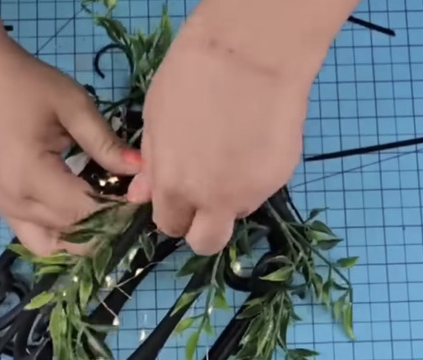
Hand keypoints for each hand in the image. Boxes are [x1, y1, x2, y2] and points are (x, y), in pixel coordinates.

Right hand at [0, 39, 141, 255]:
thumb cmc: (26, 84)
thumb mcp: (74, 106)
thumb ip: (106, 143)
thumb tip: (141, 170)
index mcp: (32, 176)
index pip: (87, 212)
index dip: (119, 209)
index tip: (142, 195)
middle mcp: (16, 202)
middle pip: (74, 233)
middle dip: (108, 223)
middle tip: (131, 200)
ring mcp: (7, 209)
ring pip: (57, 246)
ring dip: (87, 235)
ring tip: (109, 210)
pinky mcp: (6, 208)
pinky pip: (39, 239)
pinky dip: (65, 236)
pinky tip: (85, 215)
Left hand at [127, 13, 318, 255]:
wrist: (249, 52)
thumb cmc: (191, 75)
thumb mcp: (156, 119)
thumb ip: (151, 165)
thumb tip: (140, 195)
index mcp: (174, 186)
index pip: (170, 226)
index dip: (174, 212)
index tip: (179, 196)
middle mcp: (213, 200)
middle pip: (207, 243)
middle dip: (202, 228)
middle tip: (205, 196)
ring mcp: (252, 191)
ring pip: (238, 211)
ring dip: (231, 196)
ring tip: (233, 149)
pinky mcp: (281, 177)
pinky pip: (263, 188)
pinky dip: (255, 174)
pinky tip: (254, 137)